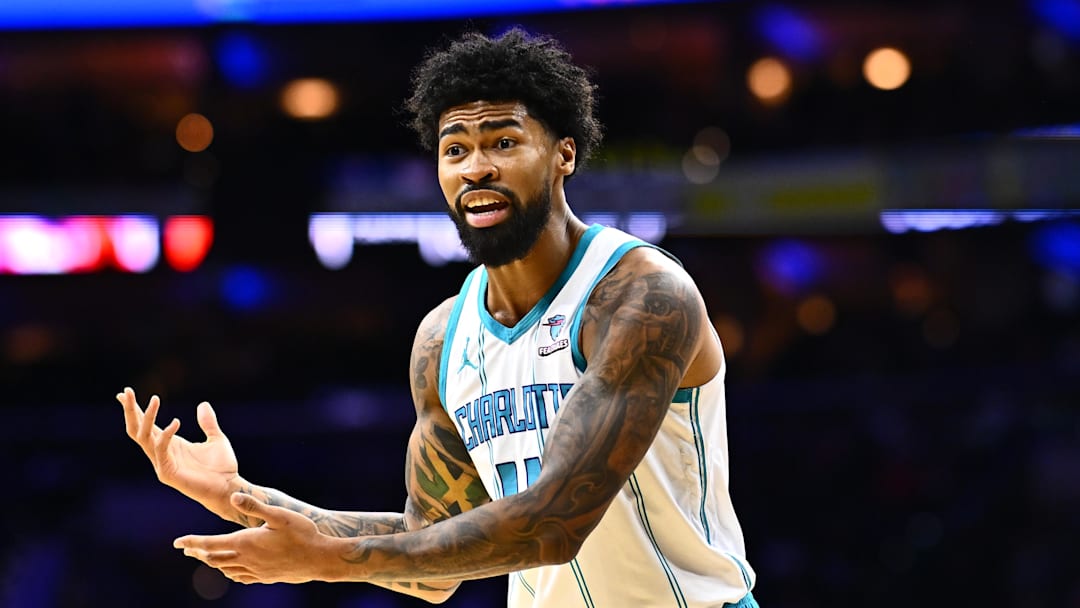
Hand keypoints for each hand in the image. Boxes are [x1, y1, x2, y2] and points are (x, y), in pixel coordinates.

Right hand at [118, 387, 239, 511]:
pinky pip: (161, 450)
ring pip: (144, 437)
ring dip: (147, 418)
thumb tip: (203, 404)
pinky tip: (176, 422)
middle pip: (137, 430)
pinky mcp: (168, 473)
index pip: (145, 425)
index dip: (133, 410)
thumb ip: (208, 423)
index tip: (124, 393)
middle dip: (130, 411)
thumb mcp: (216, 439)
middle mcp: (162, 453)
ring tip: (155, 399)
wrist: (229, 488)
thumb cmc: (222, 467)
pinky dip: (166, 435)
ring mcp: (162, 464)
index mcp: (169, 444)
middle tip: (126, 392)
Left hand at [174, 493, 339, 583]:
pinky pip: (241, 578)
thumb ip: (255, 506)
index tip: (178, 542)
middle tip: (188, 549)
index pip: (211, 544)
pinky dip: (230, 573)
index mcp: (246, 543)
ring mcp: (257, 572)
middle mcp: (247, 560)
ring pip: (226, 570)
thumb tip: (232, 497)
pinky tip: (233, 570)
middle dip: (199, 553)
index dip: (193, 542)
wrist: (321, 559)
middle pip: (214, 559)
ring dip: (213, 563)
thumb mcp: (280, 515)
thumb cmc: (303, 534)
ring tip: (207, 557)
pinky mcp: (267, 577)